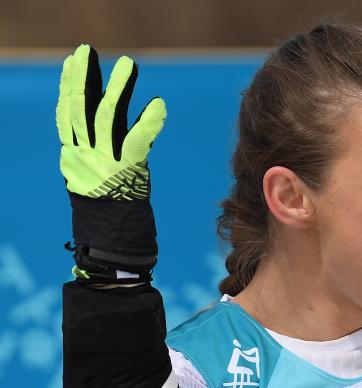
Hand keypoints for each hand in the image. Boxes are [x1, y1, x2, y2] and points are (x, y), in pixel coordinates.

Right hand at [57, 44, 165, 200]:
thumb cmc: (109, 198)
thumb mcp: (93, 170)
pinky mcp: (127, 169)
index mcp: (75, 151)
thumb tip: (97, 121)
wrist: (113, 229)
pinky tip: (158, 105)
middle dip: (83, 78)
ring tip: (127, 64)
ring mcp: (105, 159)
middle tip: (87, 50)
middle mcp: (86, 152)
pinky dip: (148, 123)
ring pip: (107, 117)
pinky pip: (137, 141)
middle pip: (81, 109)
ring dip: (117, 88)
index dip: (68, 85)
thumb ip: (94, 145)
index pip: (68, 113)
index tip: (73, 61)